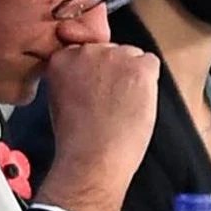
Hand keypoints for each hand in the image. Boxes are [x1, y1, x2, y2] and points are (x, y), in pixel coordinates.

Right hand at [35, 43, 159, 210]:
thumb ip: (73, 75)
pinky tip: (136, 104)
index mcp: (63, 57)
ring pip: (133, 56)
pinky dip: (149, 84)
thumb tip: (94, 69)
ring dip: (133, 77)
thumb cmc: (78, 139)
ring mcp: (114, 56)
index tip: (92, 93)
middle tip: (109, 104)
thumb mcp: (59, 98)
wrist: (92, 159)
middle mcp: (87, 50)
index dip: (95, 73)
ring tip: (121, 108)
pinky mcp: (138, 67)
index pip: (88, 50)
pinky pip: (151, 64)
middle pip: (113, 50)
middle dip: (115, 72)